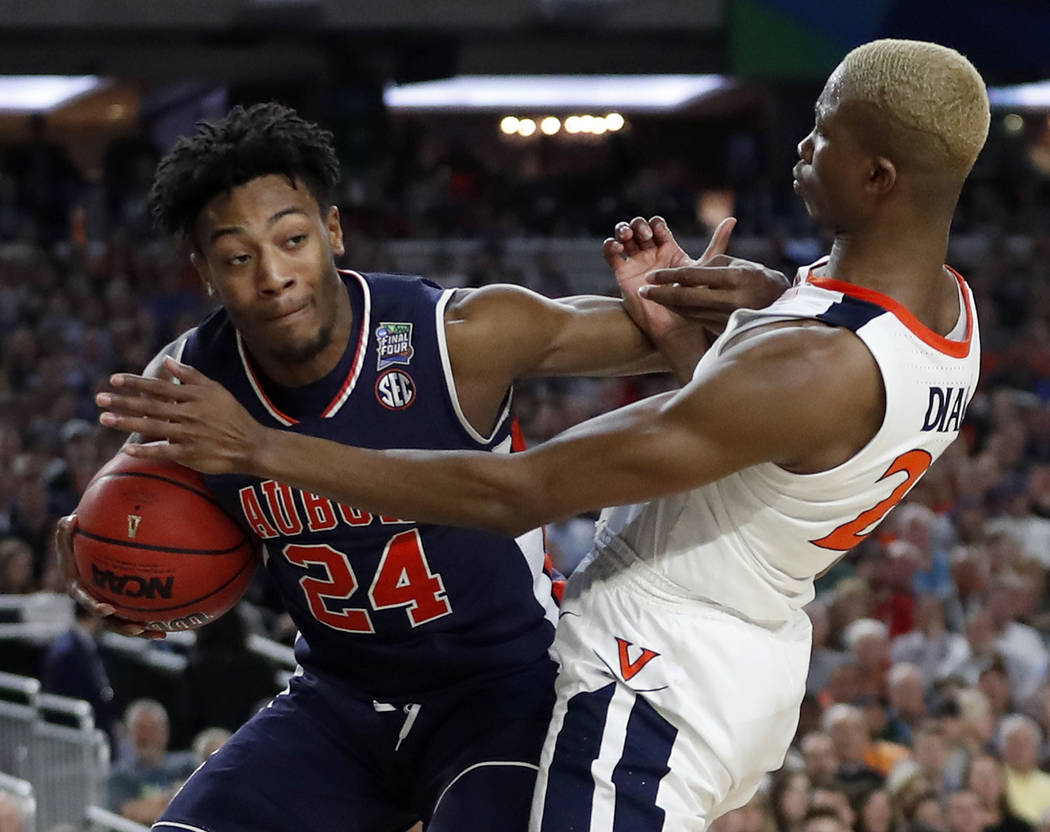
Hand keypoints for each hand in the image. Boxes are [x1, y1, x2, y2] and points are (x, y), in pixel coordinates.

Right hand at [55, 515, 164, 638]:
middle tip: (138, 628)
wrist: (86, 544)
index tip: (107, 609)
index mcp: (78, 586)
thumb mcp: (69, 531)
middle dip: (123, 626)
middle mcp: (93, 599)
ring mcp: (107, 602)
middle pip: (108, 619)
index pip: (85, 599)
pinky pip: (136, 613)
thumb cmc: (78, 536)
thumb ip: (67, 529)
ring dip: (141, 630)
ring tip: (160, 634)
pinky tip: (170, 624)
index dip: (95, 606)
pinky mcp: (122, 602)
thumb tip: (70, 519)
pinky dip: (151, 619)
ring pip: (124, 622)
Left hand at [96, 357, 268, 474]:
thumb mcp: (216, 390)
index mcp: (194, 397)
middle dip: (123, 401)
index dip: (135, 383)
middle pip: (150, 406)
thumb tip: (169, 361)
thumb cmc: (232, 415)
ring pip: (152, 427)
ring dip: (126, 422)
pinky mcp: (190, 454)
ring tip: (104, 418)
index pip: (159, 387)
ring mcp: (189, 434)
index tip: (114, 379)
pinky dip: (145, 450)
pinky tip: (127, 448)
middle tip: (99, 398)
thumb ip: (191, 376)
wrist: (250, 444)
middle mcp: (189, 414)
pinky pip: (163, 451)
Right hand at [604, 215, 734, 343]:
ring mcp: (635, 262)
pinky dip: (610, 246)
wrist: (674, 326)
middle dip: (640, 226)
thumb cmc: (692, 299)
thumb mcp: (705, 266)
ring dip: (624, 230)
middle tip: (645, 236)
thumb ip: (716, 243)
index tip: (659, 233)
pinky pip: (611, 254)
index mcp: (668, 248)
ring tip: (628, 237)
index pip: (657, 225)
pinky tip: (617, 247)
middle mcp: (651, 253)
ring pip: (624, 236)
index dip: (656, 224)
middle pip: (639, 227)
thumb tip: (733, 219)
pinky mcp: (622, 273)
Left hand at [641, 254, 789, 334]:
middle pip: (686, 298)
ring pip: (689, 311)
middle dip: (661, 295)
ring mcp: (728, 317)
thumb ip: (711, 264)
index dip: (669, 276)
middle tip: (642, 290)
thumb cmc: (758, 279)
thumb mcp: (739, 264)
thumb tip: (684, 271)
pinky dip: (680, 312)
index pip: (694, 277)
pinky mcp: (725, 329)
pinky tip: (669, 306)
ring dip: (667, 305)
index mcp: (735, 278)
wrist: (782, 307)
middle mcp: (731, 300)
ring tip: (650, 296)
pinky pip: (696, 319)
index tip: (652, 275)